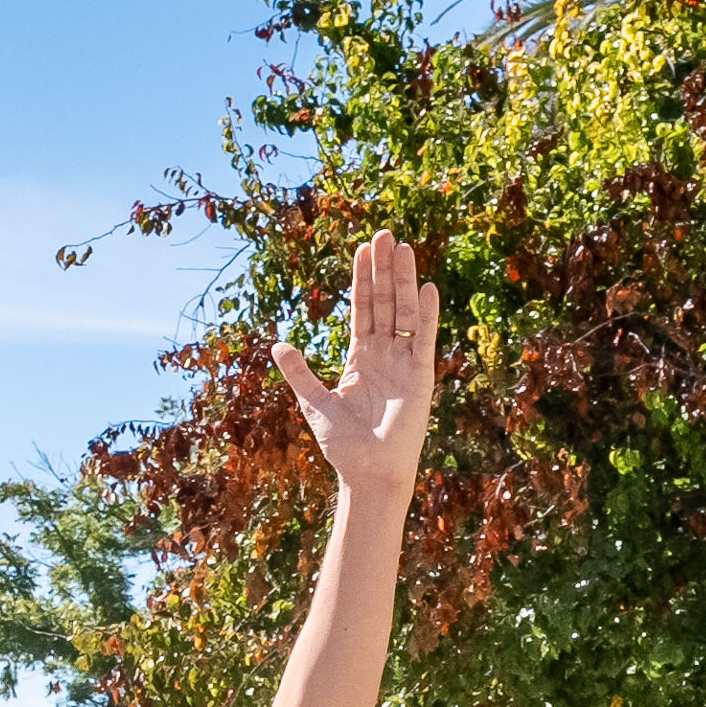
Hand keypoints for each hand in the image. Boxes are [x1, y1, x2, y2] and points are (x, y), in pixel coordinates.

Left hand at [273, 231, 436, 501]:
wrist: (369, 474)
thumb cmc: (344, 445)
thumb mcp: (315, 404)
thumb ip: (300, 373)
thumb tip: (278, 344)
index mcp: (360, 357)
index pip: (362, 309)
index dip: (362, 280)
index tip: (362, 249)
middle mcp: (385, 354)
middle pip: (385, 301)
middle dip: (384, 269)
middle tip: (385, 233)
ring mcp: (404, 362)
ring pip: (404, 311)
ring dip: (404, 280)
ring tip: (403, 248)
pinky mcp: (421, 375)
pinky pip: (425, 339)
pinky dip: (427, 314)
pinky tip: (427, 287)